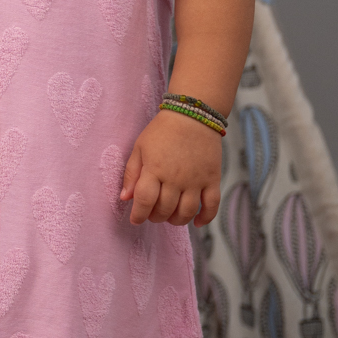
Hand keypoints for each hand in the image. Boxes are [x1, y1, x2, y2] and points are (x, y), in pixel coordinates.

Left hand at [121, 109, 223, 226]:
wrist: (193, 115)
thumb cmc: (162, 131)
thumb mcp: (140, 147)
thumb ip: (131, 174)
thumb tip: (124, 198)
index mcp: (155, 169)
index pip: (144, 201)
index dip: (138, 215)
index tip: (135, 219)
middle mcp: (176, 178)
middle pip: (164, 210)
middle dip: (155, 217)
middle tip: (152, 213)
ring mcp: (196, 180)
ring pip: (186, 212)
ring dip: (176, 220)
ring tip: (170, 216)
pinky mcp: (212, 179)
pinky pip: (212, 205)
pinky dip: (205, 218)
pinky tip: (196, 222)